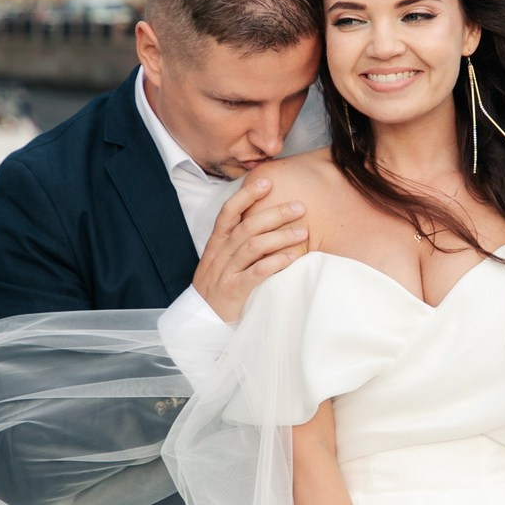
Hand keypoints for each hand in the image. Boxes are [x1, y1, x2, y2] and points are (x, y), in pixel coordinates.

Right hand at [193, 176, 307, 323]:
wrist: (200, 323)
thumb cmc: (218, 288)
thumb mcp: (222, 261)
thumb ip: (238, 243)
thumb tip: (265, 221)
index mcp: (217, 244)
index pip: (229, 212)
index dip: (246, 195)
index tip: (267, 181)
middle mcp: (220, 255)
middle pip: (247, 227)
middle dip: (274, 213)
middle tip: (299, 206)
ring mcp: (226, 273)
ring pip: (252, 247)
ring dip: (280, 236)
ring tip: (303, 231)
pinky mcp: (234, 292)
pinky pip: (256, 273)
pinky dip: (275, 263)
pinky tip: (292, 257)